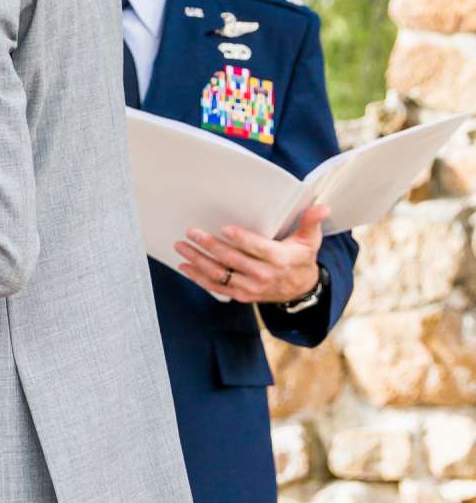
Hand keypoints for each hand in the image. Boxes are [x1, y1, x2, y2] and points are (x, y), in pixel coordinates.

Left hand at [175, 203, 328, 306]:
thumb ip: (311, 222)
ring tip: (181, 247)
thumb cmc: (301, 257)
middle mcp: (264, 276)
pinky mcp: (242, 295)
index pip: (259, 249)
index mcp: (280, 259)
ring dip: (198, 261)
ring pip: (220, 275)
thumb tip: (321, 207)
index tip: (225, 229)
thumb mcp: (310, 239)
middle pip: (233, 260)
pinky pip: (217, 287)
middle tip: (192, 232)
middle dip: (210, 246)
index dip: (242, 239)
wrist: (301, 289)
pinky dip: (199, 278)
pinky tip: (185, 266)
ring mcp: (251, 288)